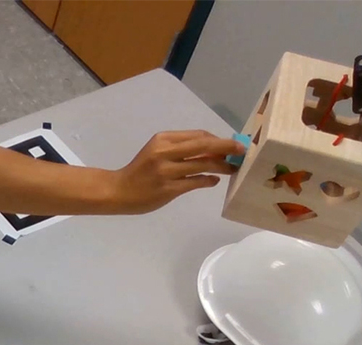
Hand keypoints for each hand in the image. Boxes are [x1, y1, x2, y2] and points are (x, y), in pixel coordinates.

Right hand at [112, 131, 244, 213]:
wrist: (119, 191)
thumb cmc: (140, 171)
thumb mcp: (157, 152)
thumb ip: (181, 149)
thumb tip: (213, 150)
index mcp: (163, 139)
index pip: (198, 135)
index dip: (217, 139)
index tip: (230, 145)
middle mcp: (165, 152)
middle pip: (204, 145)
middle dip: (227, 147)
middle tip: (242, 151)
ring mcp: (166, 171)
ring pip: (203, 164)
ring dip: (222, 166)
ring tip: (231, 169)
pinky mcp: (169, 189)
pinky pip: (196, 182)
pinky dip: (209, 180)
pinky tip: (214, 181)